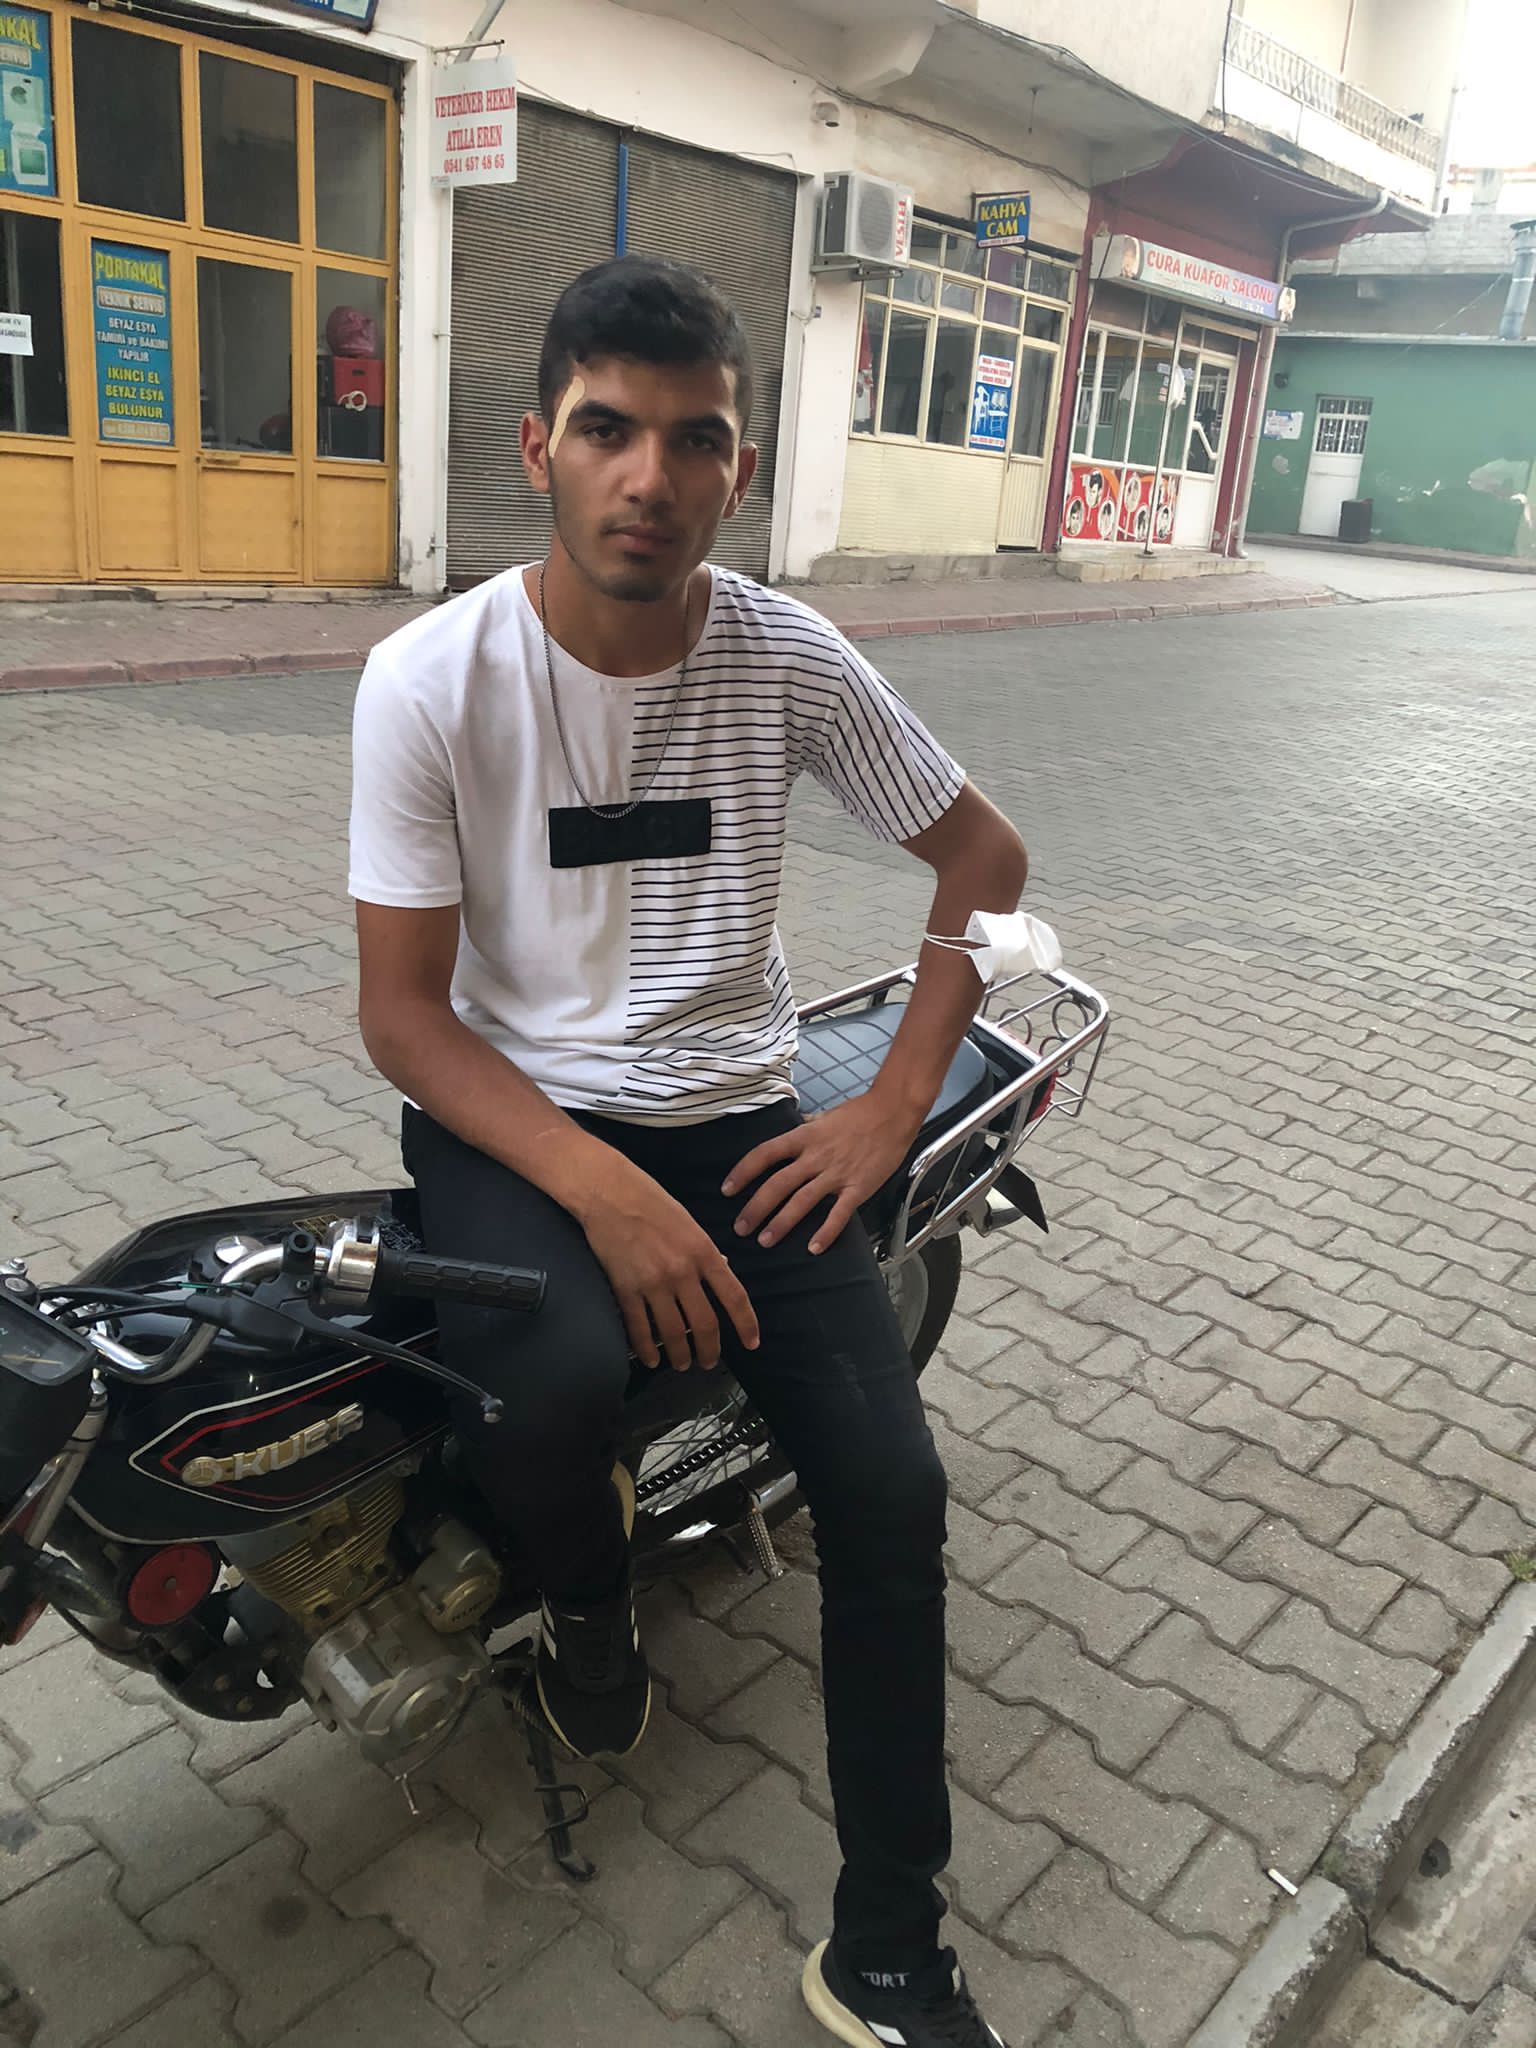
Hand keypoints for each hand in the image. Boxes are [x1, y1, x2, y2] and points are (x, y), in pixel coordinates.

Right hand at [576, 1154, 758, 1371]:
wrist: (609, 1192)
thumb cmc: (650, 1201)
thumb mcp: (690, 1222)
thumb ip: (705, 1252)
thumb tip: (722, 1271)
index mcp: (703, 1252)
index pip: (734, 1297)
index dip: (746, 1324)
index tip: (751, 1343)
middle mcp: (682, 1271)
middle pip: (704, 1324)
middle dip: (710, 1350)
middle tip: (709, 1362)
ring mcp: (652, 1282)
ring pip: (673, 1333)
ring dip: (680, 1355)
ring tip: (683, 1364)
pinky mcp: (625, 1288)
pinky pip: (639, 1328)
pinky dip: (646, 1349)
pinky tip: (651, 1358)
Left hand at [723, 1094, 920, 1255]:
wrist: (893, 1112)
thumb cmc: (858, 1114)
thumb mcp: (822, 1120)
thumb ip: (802, 1137)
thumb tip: (784, 1148)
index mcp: (803, 1137)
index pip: (764, 1154)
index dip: (743, 1173)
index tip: (727, 1190)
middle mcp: (815, 1156)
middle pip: (777, 1184)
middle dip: (755, 1208)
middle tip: (741, 1228)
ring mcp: (836, 1174)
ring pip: (802, 1201)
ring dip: (781, 1223)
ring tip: (765, 1240)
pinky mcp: (858, 1187)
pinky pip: (839, 1214)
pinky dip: (826, 1232)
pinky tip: (814, 1248)